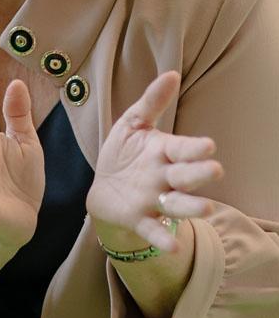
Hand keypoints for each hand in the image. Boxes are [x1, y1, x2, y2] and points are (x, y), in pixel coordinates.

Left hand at [86, 71, 223, 251]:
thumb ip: (152, 101)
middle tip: (214, 170)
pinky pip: (153, 230)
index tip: (208, 145)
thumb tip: (171, 73)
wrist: (103, 187)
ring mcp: (154, 200)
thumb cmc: (124, 153)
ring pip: (177, 204)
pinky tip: (169, 244)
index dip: (194, 148)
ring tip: (206, 208)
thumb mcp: (133, 124)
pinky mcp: (139, 219)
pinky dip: (161, 237)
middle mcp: (164, 177)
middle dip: (199, 174)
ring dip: (191, 207)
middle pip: (185, 176)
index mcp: (164, 152)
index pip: (182, 149)